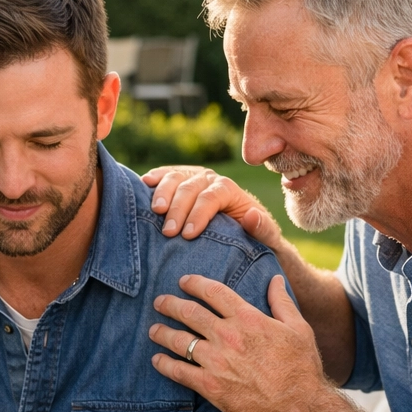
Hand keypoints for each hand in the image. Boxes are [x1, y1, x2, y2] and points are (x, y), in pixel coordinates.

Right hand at [141, 166, 284, 247]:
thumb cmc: (254, 237)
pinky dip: (154, 178)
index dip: (198, 214)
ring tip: (155, 211)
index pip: (211, 197)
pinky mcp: (179, 180)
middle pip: (190, 188)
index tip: (187, 235)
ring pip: (175, 177)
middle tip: (168, 232)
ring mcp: (192, 177)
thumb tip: (252, 215)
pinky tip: (144, 184)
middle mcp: (210, 179)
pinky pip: (165, 175)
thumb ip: (263, 228)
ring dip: (162, 193)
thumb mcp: (267, 237)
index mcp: (229, 190)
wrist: (242, 232)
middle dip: (178, 209)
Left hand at [149, 273, 328, 411]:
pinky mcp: (210, 386)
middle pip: (189, 313)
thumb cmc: (301, 367)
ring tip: (154, 330)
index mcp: (248, 318)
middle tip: (160, 302)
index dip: (194, 283)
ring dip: (162, 332)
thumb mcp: (298, 328)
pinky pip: (179, 371)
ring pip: (179, 340)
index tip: (183, 281)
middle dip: (170, 304)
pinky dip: (164, 364)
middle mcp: (228, 336)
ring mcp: (217, 361)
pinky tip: (157, 360)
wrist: (298, 407)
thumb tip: (275, 278)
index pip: (213, 292)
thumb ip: (281, 301)